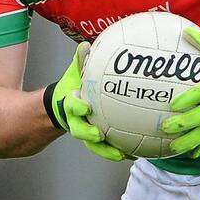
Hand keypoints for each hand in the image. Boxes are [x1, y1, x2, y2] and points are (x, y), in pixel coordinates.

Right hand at [45, 43, 130, 162]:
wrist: (64, 105)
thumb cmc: (73, 87)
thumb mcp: (74, 74)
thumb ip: (80, 61)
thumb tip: (85, 44)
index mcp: (70, 105)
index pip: (71, 107)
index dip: (77, 108)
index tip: (86, 107)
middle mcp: (76, 121)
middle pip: (79, 131)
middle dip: (89, 135)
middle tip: (100, 137)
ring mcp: (85, 132)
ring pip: (93, 146)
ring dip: (107, 152)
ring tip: (122, 155)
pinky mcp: (95, 141)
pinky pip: (106, 149)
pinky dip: (119, 152)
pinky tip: (135, 154)